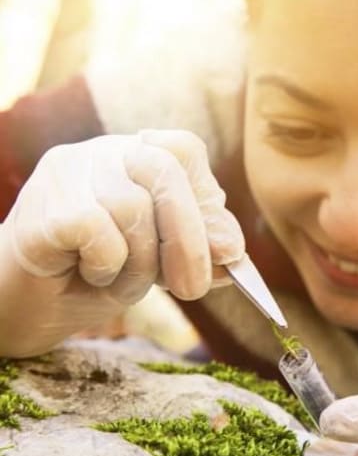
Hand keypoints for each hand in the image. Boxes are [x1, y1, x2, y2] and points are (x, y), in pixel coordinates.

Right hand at [0, 129, 243, 354]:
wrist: (29, 307)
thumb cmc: (98, 274)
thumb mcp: (163, 262)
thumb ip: (199, 248)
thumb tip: (231, 249)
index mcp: (134, 156)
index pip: (183, 148)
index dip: (206, 199)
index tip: (223, 250)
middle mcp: (100, 152)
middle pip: (164, 170)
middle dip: (189, 238)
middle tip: (193, 289)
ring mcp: (67, 172)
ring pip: (133, 207)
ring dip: (139, 262)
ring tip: (117, 280)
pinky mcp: (42, 205)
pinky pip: (98, 232)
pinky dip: (105, 266)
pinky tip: (87, 273)